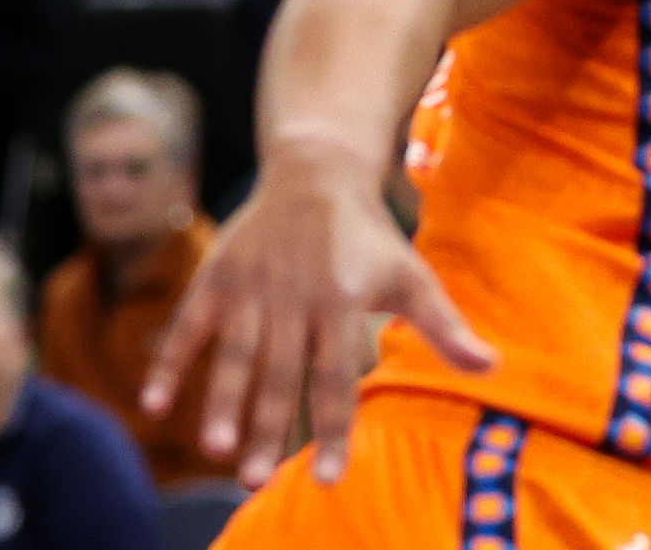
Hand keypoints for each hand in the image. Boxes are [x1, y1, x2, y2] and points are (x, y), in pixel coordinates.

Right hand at [144, 141, 495, 487]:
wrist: (318, 171)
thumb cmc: (370, 236)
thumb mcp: (412, 275)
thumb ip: (445, 327)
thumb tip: (494, 368)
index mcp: (342, 301)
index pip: (338, 377)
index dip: (334, 429)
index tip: (330, 479)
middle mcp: (294, 297)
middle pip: (282, 373)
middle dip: (269, 428)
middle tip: (256, 479)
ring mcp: (252, 287)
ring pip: (236, 354)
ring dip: (224, 402)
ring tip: (218, 449)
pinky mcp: (217, 277)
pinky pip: (189, 325)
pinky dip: (170, 362)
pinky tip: (155, 405)